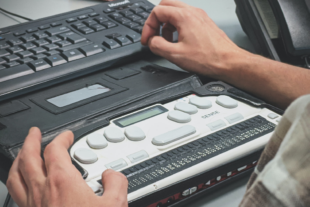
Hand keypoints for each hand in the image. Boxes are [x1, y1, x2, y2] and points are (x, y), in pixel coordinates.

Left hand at [6, 127, 127, 206]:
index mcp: (63, 182)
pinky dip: (17, 180)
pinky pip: (16, 193)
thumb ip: (117, 182)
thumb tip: (112, 174)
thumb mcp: (115, 205)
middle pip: (29, 157)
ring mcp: (32, 205)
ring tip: (24, 152)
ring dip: (19, 158)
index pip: (56, 150)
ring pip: (16, 175)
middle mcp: (42, 191)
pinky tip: (23, 183)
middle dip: (31, 141)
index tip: (68, 136)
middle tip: (35, 132)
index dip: (62, 138)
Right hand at [141, 0, 246, 77]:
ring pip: (175, 12)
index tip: (147, 40)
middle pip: (165, 6)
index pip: (157, 12)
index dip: (148, 27)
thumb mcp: (175, 55)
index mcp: (184, 16)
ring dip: (166, 25)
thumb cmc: (209, 58)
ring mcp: (199, 16)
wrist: (228, 62)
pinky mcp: (204, 23)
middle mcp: (193, 12)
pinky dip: (177, 27)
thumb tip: (152, 41)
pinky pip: (185, 18)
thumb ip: (157, 46)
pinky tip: (178, 41)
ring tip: (166, 41)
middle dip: (156, 21)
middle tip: (153, 36)